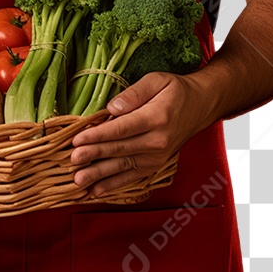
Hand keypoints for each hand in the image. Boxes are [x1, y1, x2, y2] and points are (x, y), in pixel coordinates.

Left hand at [69, 72, 208, 196]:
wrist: (200, 106)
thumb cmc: (175, 90)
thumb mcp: (156, 80)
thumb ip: (134, 93)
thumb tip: (112, 108)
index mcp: (157, 118)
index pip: (122, 129)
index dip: (98, 135)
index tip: (77, 139)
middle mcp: (158, 141)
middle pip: (120, 149)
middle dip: (94, 155)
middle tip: (73, 160)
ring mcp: (157, 157)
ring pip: (123, 167)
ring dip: (99, 175)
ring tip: (79, 180)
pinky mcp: (155, 165)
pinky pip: (132, 177)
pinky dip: (113, 185)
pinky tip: (96, 191)